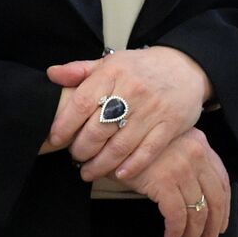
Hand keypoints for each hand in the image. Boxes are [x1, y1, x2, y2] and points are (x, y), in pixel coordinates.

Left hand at [45, 46, 210, 181]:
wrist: (185, 67)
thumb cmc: (142, 68)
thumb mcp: (112, 62)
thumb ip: (81, 70)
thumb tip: (52, 74)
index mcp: (114, 72)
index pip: (81, 103)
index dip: (64, 126)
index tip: (55, 140)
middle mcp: (133, 90)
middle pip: (98, 130)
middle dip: (81, 150)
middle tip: (75, 156)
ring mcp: (152, 109)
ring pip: (119, 146)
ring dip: (100, 165)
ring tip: (89, 171)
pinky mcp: (170, 125)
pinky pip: (146, 153)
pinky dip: (130, 167)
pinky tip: (117, 174)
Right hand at [123, 127, 230, 236]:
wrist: (114, 138)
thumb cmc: (140, 146)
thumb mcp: (172, 146)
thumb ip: (190, 163)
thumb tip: (202, 199)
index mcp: (201, 144)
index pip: (222, 181)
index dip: (224, 208)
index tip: (220, 226)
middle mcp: (196, 154)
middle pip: (215, 199)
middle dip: (212, 228)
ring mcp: (181, 167)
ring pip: (197, 212)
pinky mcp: (164, 180)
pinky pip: (177, 215)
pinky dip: (176, 232)